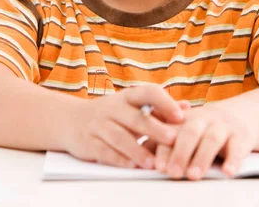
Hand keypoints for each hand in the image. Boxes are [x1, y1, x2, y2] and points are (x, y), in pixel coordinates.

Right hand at [62, 85, 184, 168]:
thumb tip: (187, 108)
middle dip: (155, 128)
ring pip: (119, 137)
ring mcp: (99, 124)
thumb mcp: (132, 106)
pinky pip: (104, 151)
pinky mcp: (88, 142)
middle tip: (173, 139)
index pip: (147, 92)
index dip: (164, 102)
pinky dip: (118, 159)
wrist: (71, 120)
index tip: (180, 115)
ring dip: (137, 150)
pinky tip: (131, 166)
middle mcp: (112, 107)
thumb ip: (159, 108)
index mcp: (127, 97)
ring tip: (154, 163)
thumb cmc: (112, 114)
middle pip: (135, 117)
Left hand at [155, 100, 258, 179]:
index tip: (157, 166)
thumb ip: (163, 142)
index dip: (163, 148)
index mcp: (185, 118)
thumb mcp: (184, 129)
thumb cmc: (204, 128)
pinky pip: (237, 147)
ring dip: (202, 157)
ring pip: (212, 139)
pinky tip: (228, 172)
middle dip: (180, 153)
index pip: (171, 131)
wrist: (241, 114)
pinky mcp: (242, 135)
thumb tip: (139, 160)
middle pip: (190, 132)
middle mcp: (203, 118)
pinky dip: (233, 159)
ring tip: (194, 176)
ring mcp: (223, 126)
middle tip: (172, 173)